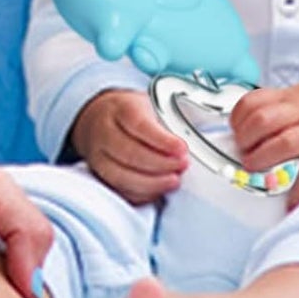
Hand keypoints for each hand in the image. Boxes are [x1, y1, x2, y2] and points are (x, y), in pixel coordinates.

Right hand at [70, 89, 187, 202]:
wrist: (99, 118)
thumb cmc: (131, 113)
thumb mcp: (149, 104)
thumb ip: (169, 120)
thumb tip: (200, 136)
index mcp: (120, 109)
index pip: (139, 125)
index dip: (162, 140)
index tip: (182, 149)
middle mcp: (104, 132)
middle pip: (130, 153)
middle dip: (160, 164)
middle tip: (183, 166)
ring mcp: (99, 156)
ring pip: (122, 176)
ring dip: (152, 183)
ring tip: (174, 181)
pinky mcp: (101, 176)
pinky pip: (121, 190)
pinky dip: (142, 193)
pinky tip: (158, 190)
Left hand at [230, 74, 298, 206]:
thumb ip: (285, 106)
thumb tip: (257, 123)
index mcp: (295, 97)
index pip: (253, 102)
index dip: (237, 120)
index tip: (235, 134)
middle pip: (262, 121)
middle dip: (245, 141)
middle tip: (244, 156)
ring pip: (284, 143)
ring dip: (264, 160)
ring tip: (258, 172)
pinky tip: (292, 202)